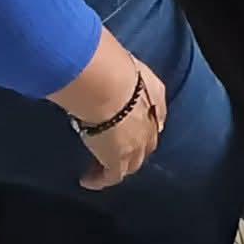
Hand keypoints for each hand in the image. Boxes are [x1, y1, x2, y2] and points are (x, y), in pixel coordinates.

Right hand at [77, 56, 167, 189]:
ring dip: (118, 166)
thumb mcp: (126, 64)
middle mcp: (151, 125)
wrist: (109, 85)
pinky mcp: (118, 160)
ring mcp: (137, 145)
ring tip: (100, 168)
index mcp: (156, 98)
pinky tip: (88, 180)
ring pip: (132, 163)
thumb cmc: (115, 68)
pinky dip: (100, 180)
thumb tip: (110, 65)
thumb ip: (123, 69)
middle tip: (116, 149)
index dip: (145, 125)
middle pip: (147, 144)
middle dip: (136, 148)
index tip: (133, 127)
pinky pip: (111, 177)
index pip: (155, 117)